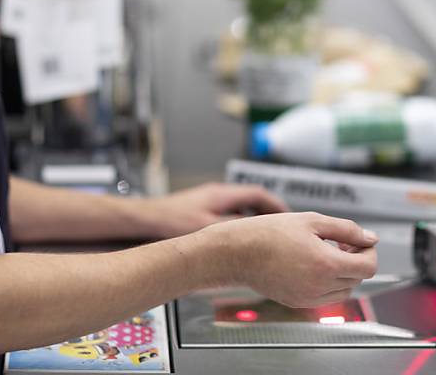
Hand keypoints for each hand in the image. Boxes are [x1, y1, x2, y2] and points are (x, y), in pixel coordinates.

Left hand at [143, 183, 288, 237]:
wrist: (145, 219)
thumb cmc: (172, 221)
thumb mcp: (210, 228)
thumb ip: (236, 229)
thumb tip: (260, 232)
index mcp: (224, 195)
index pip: (260, 194)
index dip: (277, 206)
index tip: (289, 217)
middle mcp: (218, 195)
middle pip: (253, 200)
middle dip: (269, 213)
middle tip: (282, 227)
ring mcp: (209, 202)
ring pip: (240, 208)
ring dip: (254, 219)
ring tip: (265, 235)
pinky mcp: (200, 211)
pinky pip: (228, 215)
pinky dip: (239, 225)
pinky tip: (238, 240)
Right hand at [202, 212, 378, 307]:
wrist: (237, 253)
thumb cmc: (269, 233)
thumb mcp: (312, 221)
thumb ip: (347, 229)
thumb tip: (370, 238)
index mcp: (326, 264)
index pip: (368, 266)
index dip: (368, 251)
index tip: (358, 240)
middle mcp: (320, 286)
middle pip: (358, 278)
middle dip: (355, 259)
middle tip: (339, 241)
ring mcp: (308, 298)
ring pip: (344, 290)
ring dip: (343, 272)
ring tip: (324, 251)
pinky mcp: (298, 303)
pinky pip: (326, 296)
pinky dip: (328, 282)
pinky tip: (312, 263)